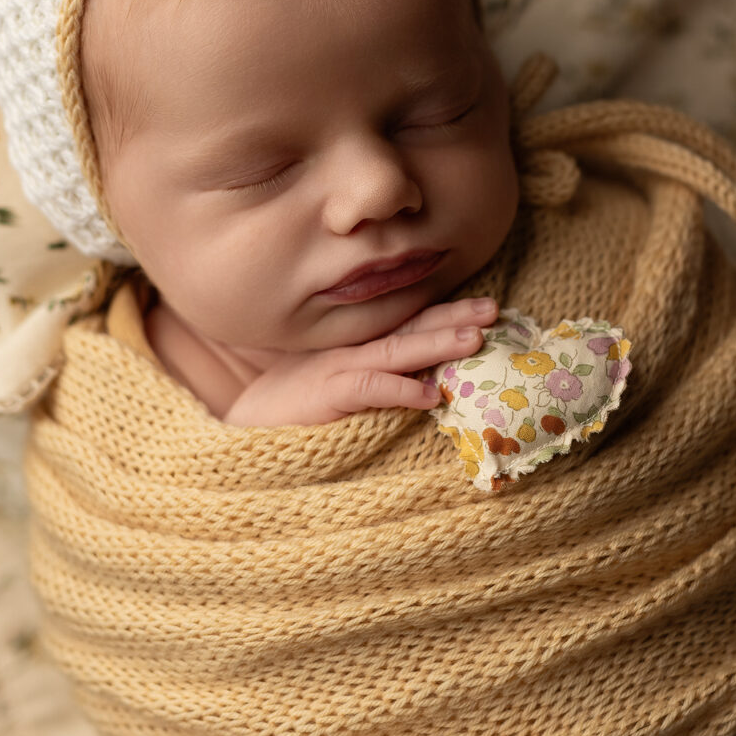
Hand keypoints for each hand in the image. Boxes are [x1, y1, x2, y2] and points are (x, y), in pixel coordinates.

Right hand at [220, 298, 499, 427]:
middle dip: (452, 316)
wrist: (240, 427)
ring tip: (474, 338)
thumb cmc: (291, 407)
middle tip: (495, 308)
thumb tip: (426, 379)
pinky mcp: (324, 397)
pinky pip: (367, 390)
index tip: (486, 307)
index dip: (445, 312)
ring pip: (394, 352)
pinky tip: (429, 395)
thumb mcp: (336, 382)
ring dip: (435, 343)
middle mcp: (351, 351)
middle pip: (409, 327)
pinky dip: (399, 390)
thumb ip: (374, 373)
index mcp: (356, 345)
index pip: (406, 322)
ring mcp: (336, 371)